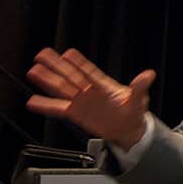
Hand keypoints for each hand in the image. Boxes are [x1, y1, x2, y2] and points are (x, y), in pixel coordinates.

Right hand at [26, 48, 155, 150]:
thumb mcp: (139, 99)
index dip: (79, 62)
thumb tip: (149, 75)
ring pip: (62, 89)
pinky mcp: (75, 114)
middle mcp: (89, 91)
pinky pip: (58, 109)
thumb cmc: (133, 112)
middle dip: (56, 66)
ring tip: (34, 71)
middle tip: (42, 54)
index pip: (89, 71)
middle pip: (70, 76)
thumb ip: (139, 87)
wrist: (127, 130)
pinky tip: (33, 102)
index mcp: (103, 85)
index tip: (68, 53)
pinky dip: (46, 106)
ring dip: (48, 81)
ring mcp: (81, 102)